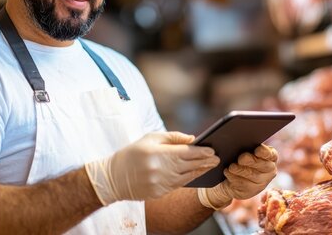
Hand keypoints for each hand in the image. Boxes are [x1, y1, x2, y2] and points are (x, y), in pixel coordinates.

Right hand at [85, 131, 219, 204]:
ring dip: (200, 171)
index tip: (212, 150)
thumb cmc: (133, 153)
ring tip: (211, 166)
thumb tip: (192, 139)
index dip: (200, 152)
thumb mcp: (150, 138)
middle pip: (188, 165)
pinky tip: (197, 174)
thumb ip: (172, 138)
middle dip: (205, 161)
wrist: (114, 177)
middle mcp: (159, 169)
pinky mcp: (158, 192)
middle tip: (217, 159)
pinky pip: (178, 185)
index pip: (185, 152)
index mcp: (157, 153)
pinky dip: (189, 179)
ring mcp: (159, 183)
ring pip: (186, 177)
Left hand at [199, 144, 277, 209]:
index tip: (256, 150)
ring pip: (252, 176)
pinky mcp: (251, 191)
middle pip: (263, 166)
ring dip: (240, 170)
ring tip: (231, 167)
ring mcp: (262, 182)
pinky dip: (234, 177)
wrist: (231, 178)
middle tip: (240, 158)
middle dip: (251, 161)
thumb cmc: (240, 159)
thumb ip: (247, 147)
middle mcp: (270, 170)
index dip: (264, 152)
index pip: (271, 154)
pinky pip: (243, 184)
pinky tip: (227, 172)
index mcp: (270, 157)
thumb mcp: (245, 151)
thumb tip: (241, 140)